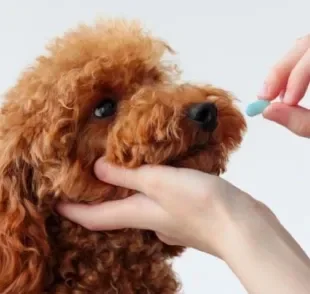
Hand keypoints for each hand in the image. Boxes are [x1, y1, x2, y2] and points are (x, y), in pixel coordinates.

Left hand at [56, 158, 255, 257]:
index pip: (95, 217)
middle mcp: (150, 219)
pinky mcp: (186, 211)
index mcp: (138, 213)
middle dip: (99, 198)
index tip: (54, 202)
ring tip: (121, 169)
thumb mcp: (159, 182)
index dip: (72, 210)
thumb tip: (97, 169)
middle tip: (88, 179)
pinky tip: (158, 172)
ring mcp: (169, 218)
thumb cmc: (201, 205)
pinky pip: (159, 197)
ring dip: (126, 189)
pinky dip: (150, 186)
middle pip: (115, 212)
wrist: (243, 225)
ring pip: (138, 203)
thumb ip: (128, 175)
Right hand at [258, 34, 309, 136]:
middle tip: (265, 97)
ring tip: (273, 96)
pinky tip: (284, 91)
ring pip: (300, 48)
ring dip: (282, 72)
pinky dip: (288, 72)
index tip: (283, 101)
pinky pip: (302, 56)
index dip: (296, 77)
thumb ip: (301, 122)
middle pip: (304, 45)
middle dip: (281, 71)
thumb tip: (268, 111)